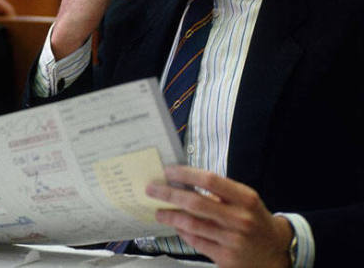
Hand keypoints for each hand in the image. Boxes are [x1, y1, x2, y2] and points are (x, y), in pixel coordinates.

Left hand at [146, 165, 292, 267]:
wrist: (277, 251)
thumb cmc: (254, 219)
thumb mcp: (245, 200)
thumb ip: (219, 191)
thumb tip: (182, 181)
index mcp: (245, 198)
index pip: (210, 180)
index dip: (186, 174)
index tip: (167, 171)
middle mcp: (240, 219)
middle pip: (195, 202)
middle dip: (169, 194)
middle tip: (152, 189)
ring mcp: (233, 240)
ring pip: (192, 224)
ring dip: (170, 215)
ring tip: (158, 210)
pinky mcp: (226, 258)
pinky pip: (196, 241)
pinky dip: (182, 231)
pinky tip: (175, 225)